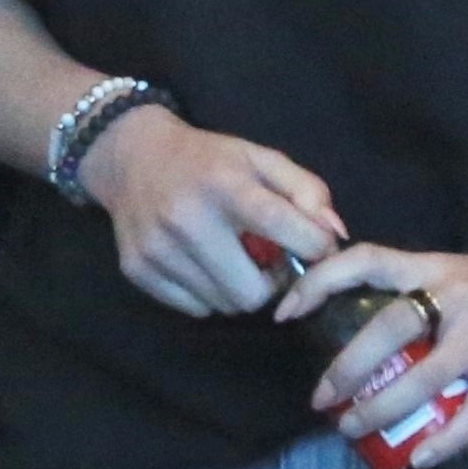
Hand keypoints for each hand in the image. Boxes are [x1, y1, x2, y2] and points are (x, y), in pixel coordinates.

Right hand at [79, 106, 340, 316]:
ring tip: (234, 261)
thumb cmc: (209, 160)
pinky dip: (208, 295)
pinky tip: (204, 266)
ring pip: (223, 306)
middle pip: (252, 292)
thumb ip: (306, 190)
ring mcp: (157, 248)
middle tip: (268, 264)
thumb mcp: (260, 159)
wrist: (133, 158)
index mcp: (224, 183)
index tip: (317, 249)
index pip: (282, 227)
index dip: (313, 247)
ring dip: (238, 290)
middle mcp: (186, 218)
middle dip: (270, 284)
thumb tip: (334, 235)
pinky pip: (194, 309)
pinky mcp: (136, 270)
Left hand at [276, 239, 467, 464]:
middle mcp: (456, 295)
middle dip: (347, 367)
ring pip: (426, 375)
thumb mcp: (455, 277)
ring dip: (383, 408)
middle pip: (389, 327)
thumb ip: (413, 299)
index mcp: (433, 267)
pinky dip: (444, 439)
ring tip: (353, 430)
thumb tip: (358, 340)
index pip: (364, 260)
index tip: (284, 312)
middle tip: (321, 399)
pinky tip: (418, 457)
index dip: (319, 281)